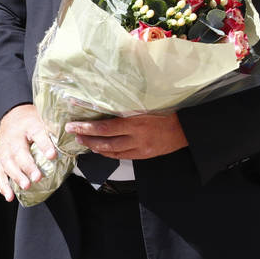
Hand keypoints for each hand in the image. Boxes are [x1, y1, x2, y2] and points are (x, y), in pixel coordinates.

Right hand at [0, 104, 55, 202]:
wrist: (11, 117)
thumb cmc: (32, 122)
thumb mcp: (44, 121)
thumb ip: (56, 132)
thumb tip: (75, 140)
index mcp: (29, 125)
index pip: (37, 134)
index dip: (44, 145)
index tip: (52, 155)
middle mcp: (14, 137)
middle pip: (19, 151)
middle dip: (28, 166)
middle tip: (38, 177)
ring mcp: (4, 149)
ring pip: (7, 163)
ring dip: (16, 176)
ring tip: (26, 186)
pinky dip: (3, 185)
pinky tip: (9, 196)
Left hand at [65, 112, 186, 159]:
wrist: (186, 127)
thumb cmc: (167, 110)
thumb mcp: (146, 103)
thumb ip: (126, 105)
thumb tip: (103, 102)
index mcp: (136, 121)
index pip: (104, 126)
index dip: (86, 127)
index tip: (73, 125)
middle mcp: (137, 136)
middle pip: (104, 141)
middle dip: (86, 138)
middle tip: (72, 133)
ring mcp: (140, 148)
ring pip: (111, 151)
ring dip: (94, 147)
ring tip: (83, 141)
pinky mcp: (144, 155)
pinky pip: (121, 156)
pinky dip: (108, 153)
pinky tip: (100, 149)